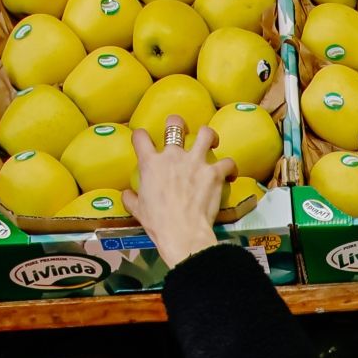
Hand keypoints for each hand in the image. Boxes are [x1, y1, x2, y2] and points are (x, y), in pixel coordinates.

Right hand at [125, 122, 233, 267]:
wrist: (182, 234)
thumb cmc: (158, 223)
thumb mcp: (138, 211)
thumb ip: (131, 198)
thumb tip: (126, 194)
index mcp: (151, 163)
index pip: (141, 137)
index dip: (142, 136)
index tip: (145, 141)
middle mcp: (173, 156)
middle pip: (175, 124)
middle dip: (178, 123)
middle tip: (182, 131)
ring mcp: (195, 162)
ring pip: (205, 134)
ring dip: (209, 135)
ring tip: (212, 141)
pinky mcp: (214, 173)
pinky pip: (227, 162)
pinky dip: (230, 168)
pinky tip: (230, 174)